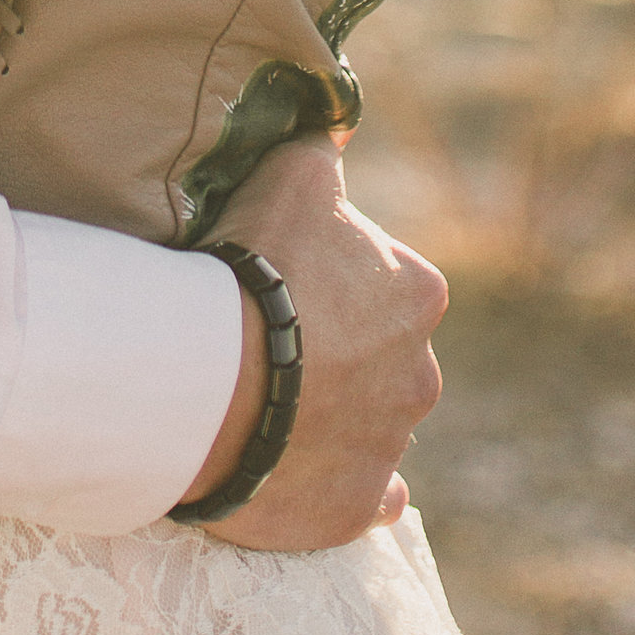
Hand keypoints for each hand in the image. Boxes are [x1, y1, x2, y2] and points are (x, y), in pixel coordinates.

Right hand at [174, 140, 446, 549]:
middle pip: (384, 356)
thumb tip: (339, 128)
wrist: (213, 382)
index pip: (390, 281)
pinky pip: (372, 497)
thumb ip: (326, 151)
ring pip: (375, 423)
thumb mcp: (294, 175)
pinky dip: (350, 484)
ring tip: (270, 402)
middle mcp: (421, 373)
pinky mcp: (358, 507)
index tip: (288, 281)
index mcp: (418, 295)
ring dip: (337, 413)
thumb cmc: (255, 269)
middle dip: (343, 351)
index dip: (335, 278)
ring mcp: (391, 445)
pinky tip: (312, 469)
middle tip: (273, 344)